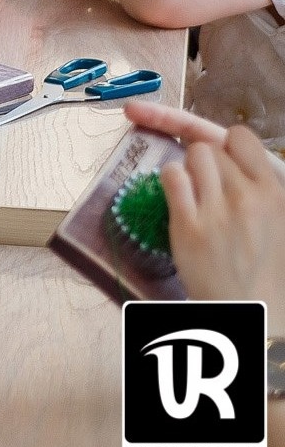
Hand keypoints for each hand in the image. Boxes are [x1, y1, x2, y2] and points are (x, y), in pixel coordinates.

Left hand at [160, 122, 284, 311]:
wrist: (254, 309)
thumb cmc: (267, 267)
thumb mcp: (279, 220)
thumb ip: (264, 188)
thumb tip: (244, 164)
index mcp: (275, 193)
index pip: (242, 137)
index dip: (228, 145)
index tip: (225, 161)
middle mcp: (249, 196)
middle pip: (211, 147)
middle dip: (206, 161)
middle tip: (208, 185)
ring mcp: (218, 210)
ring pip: (192, 156)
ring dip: (188, 169)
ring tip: (194, 191)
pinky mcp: (189, 225)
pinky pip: (172, 177)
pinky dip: (171, 180)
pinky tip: (179, 197)